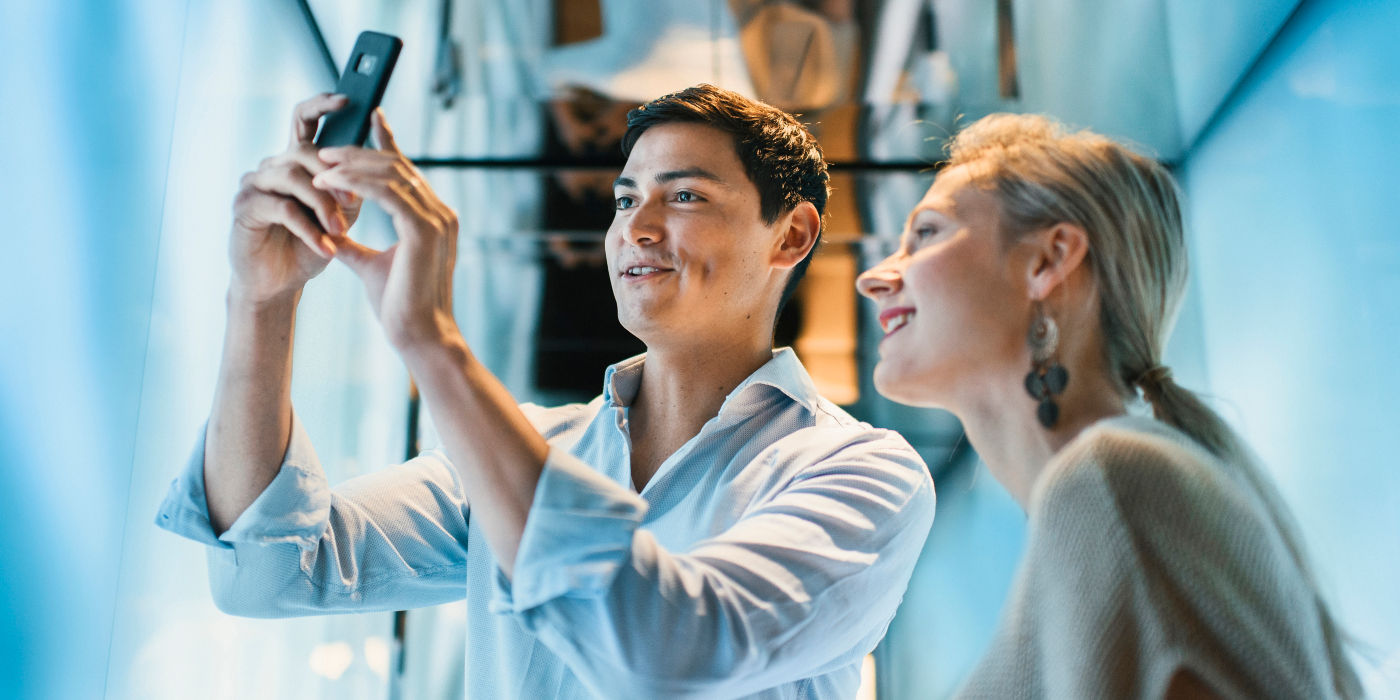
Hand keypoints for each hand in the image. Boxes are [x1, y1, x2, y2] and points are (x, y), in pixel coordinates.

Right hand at [227, 93, 363, 303]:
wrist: (281, 283)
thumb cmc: (310, 246)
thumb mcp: (340, 214)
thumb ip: (353, 188)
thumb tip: (378, 165)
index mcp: (295, 161)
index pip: (304, 119)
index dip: (321, 104)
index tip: (346, 99)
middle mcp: (272, 165)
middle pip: (304, 149)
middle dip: (335, 175)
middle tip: (356, 201)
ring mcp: (254, 183)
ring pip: (294, 178)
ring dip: (323, 206)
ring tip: (340, 232)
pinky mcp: (244, 207)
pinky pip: (282, 208)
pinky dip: (308, 230)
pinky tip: (325, 249)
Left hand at [313, 110, 460, 351]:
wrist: (419, 337)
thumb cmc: (400, 307)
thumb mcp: (371, 266)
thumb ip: (354, 244)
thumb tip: (333, 233)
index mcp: (433, 218)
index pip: (406, 172)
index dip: (386, 143)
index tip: (367, 120)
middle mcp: (441, 213)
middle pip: (398, 166)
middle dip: (358, 153)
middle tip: (324, 150)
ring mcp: (436, 220)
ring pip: (392, 174)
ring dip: (352, 167)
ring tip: (320, 167)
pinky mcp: (424, 230)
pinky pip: (388, 193)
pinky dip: (357, 184)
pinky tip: (332, 183)